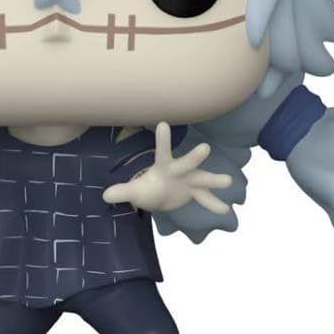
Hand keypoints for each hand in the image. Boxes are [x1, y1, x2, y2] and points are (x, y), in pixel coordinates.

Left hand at [102, 122, 232, 212]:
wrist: (159, 197)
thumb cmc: (146, 188)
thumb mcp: (134, 192)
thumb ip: (123, 192)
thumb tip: (105, 196)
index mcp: (163, 166)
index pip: (162, 151)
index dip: (163, 140)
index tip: (163, 124)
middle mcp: (179, 170)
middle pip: (187, 163)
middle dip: (195, 157)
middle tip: (205, 148)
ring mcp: (189, 180)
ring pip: (203, 179)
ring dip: (215, 180)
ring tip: (228, 182)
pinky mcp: (195, 192)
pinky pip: (206, 198)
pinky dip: (214, 204)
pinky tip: (225, 209)